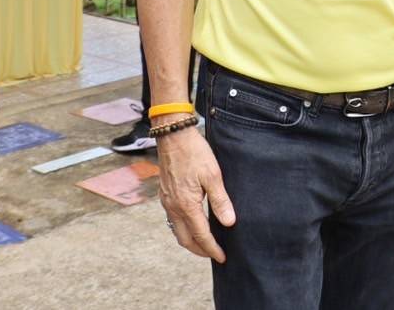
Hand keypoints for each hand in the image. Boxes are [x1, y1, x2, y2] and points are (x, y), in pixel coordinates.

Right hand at [156, 124, 235, 261]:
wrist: (172, 135)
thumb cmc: (194, 152)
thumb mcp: (213, 175)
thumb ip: (220, 201)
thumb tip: (229, 222)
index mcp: (187, 205)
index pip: (201, 236)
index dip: (212, 249)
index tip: (222, 257)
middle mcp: (173, 207)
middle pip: (185, 239)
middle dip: (199, 250)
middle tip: (214, 254)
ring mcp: (166, 201)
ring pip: (177, 230)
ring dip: (190, 240)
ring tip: (204, 241)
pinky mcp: (164, 194)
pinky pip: (172, 219)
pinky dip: (183, 228)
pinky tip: (192, 222)